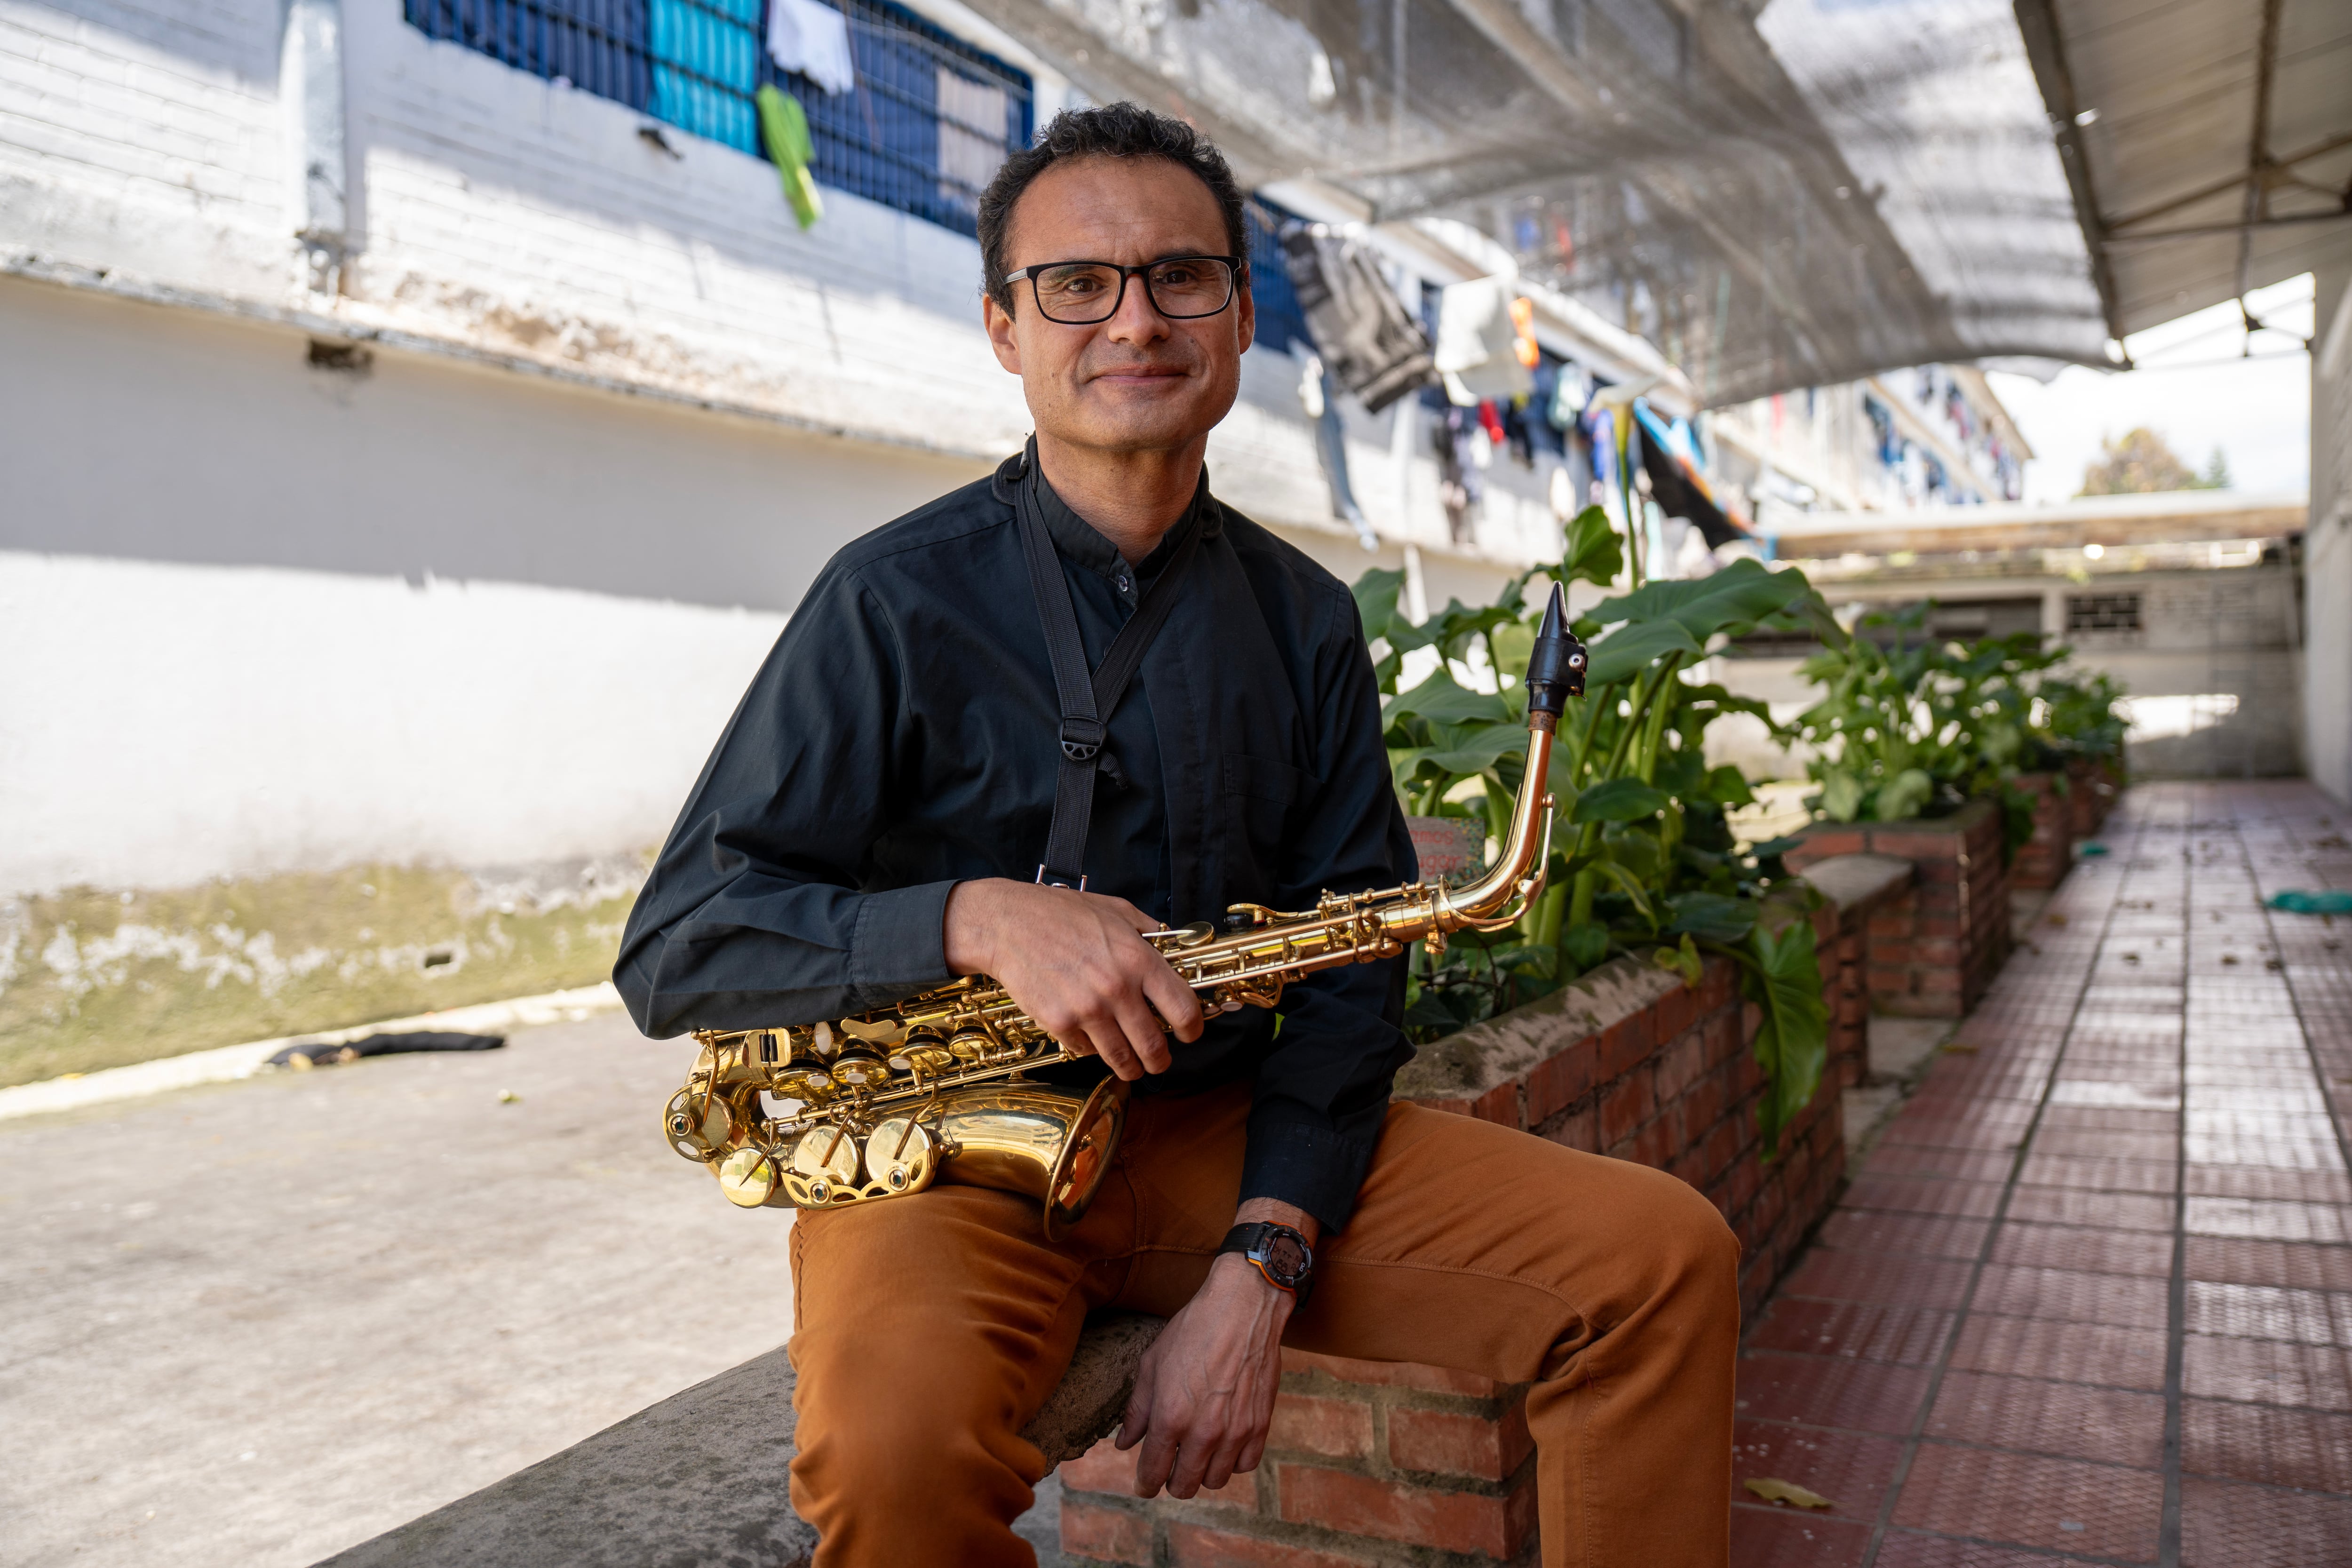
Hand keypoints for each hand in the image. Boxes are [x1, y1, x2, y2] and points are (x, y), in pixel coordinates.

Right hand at [942, 878, 1202, 1079]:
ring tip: (1133, 1067)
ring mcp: (1087, 1009)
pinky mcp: (1059, 1023)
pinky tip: (1091, 1038)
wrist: (1007, 924)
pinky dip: (1091, 1049)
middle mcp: (1117, 988)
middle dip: (1161, 1059)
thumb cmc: (1061, 913)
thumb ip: (1149, 931)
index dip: (1193, 1028)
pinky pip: (1085, 1051)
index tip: (1190, 1033)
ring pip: (1122, 1058)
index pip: (1183, 1008)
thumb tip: (1174, 946)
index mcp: (1138, 959)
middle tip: (1160, 1061)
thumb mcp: (1116, 909)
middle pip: (1154, 1045)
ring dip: (1132, 1068)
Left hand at [1115, 1252, 1292, 1497]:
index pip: (1153, 1472)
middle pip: (1185, 1485)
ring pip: (1216, 1481)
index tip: (1144, 1485)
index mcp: (1171, 1417)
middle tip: (1169, 1468)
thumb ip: (1137, 1410)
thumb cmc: (1193, 1330)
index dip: (1145, 1484)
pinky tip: (1224, 1444)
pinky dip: (1233, 1461)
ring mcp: (1236, 1431)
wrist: (1242, 1308)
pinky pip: (1246, 1465)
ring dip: (1203, 1473)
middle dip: (1172, 1482)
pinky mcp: (1261, 1424)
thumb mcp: (1152, 1364)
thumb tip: (1123, 1442)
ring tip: (1197, 1453)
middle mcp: (1204, 1432)